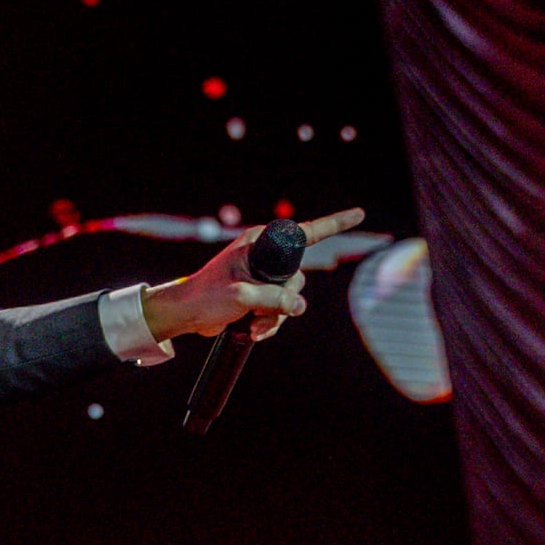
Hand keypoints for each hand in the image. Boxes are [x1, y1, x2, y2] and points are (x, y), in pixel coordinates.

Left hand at [141, 209, 365, 345]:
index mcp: (258, 243)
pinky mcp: (260, 295)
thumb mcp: (241, 296)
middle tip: (258, 308)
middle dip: (284, 299)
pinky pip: (280, 309)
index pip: (304, 233)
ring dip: (275, 317)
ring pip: (291, 297)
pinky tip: (252, 330)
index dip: (334, 224)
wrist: (185, 316)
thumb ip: (274, 299)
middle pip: (299, 276)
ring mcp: (263, 276)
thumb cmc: (205, 298)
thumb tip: (299, 305)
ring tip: (252, 324)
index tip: (359, 214)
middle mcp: (264, 256)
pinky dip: (270, 323)